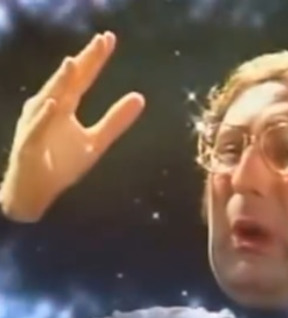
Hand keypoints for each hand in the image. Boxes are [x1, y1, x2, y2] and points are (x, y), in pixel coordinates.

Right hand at [1, 32, 144, 221]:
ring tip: (74, 63)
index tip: (109, 39)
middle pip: (68, 82)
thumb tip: (140, 97)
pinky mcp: (29, 145)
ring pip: (49, 100)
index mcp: (65, 106)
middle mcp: (49, 109)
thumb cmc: (62, 163)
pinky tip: (54, 104)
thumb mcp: (97, 142)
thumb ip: (115, 121)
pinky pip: (37, 130)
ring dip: (60, 82)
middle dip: (84, 62)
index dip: (95, 60)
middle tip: (101, 40)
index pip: (82, 78)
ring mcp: (37, 125)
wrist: (37, 190)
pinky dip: (44, 117)